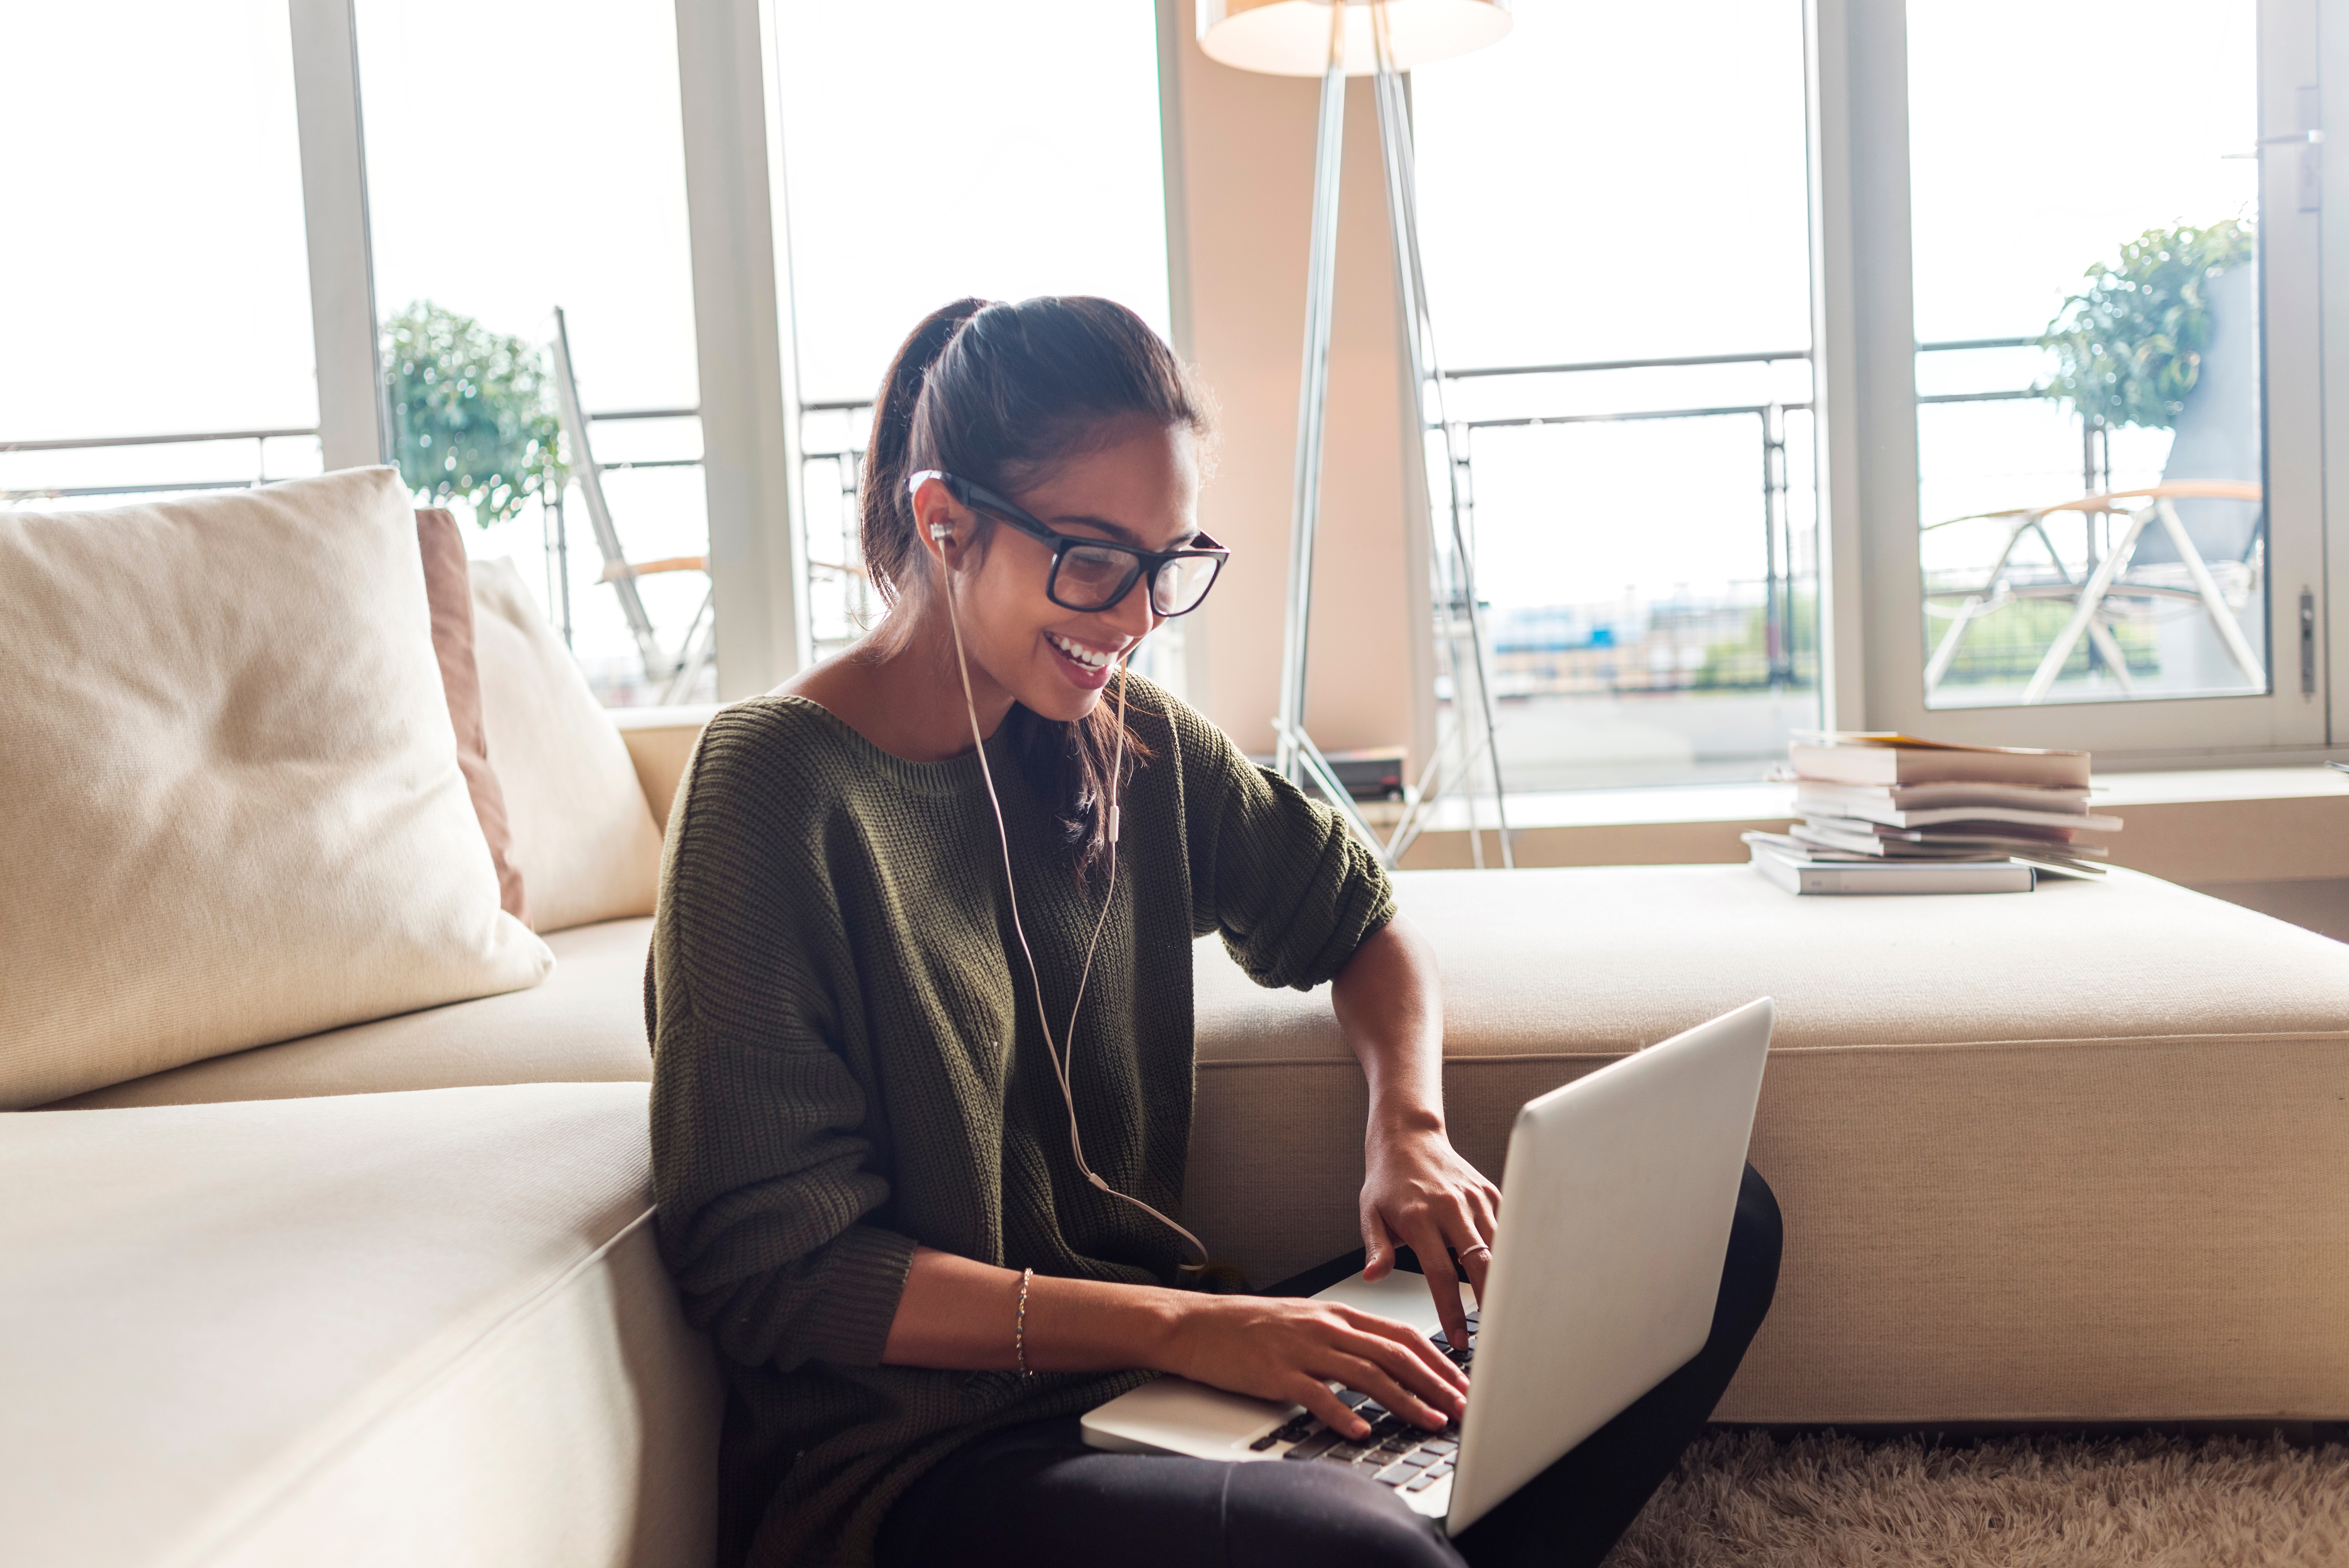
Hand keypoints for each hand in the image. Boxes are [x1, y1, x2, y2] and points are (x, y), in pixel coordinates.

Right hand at [1158, 1294, 1468, 1438]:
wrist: (1196, 1323)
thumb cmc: (1248, 1326)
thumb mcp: (1305, 1320)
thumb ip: (1344, 1336)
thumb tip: (1384, 1360)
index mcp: (1336, 1313)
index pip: (1400, 1334)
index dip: (1438, 1360)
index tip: (1462, 1383)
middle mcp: (1325, 1327)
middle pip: (1393, 1353)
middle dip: (1435, 1382)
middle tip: (1462, 1407)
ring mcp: (1301, 1349)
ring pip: (1366, 1374)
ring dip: (1404, 1400)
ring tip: (1430, 1421)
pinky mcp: (1276, 1373)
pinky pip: (1316, 1395)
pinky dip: (1343, 1414)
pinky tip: (1362, 1431)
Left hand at [1360, 1125, 1500, 1348]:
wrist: (1408, 1137)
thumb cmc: (1388, 1180)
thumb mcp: (1370, 1214)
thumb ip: (1376, 1249)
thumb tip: (1373, 1277)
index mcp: (1419, 1218)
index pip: (1441, 1274)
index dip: (1452, 1311)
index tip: (1460, 1339)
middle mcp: (1451, 1207)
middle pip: (1481, 1264)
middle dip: (1491, 1303)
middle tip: (1496, 1334)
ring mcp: (1475, 1199)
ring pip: (1501, 1248)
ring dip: (1505, 1282)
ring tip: (1506, 1313)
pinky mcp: (1490, 1193)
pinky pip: (1506, 1229)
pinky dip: (1509, 1254)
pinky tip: (1507, 1277)